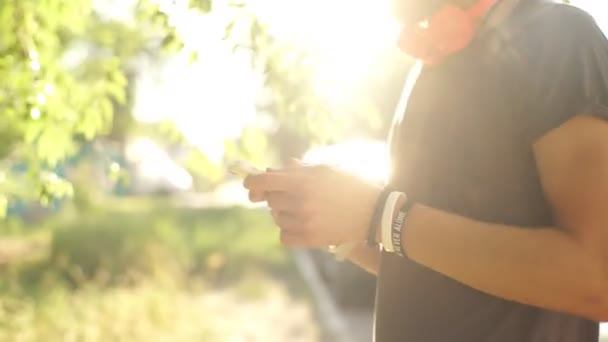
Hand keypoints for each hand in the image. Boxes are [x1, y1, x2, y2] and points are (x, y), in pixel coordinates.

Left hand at [244, 163, 381, 247]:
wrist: (374, 212)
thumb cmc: (350, 185)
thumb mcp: (325, 169)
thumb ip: (297, 170)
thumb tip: (271, 171)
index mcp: (302, 181)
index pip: (263, 182)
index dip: (252, 182)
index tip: (250, 185)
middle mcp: (300, 202)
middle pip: (270, 200)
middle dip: (277, 196)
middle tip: (294, 195)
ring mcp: (304, 222)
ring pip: (276, 218)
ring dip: (284, 213)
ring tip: (305, 209)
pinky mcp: (310, 239)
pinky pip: (283, 236)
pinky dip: (289, 231)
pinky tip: (303, 224)